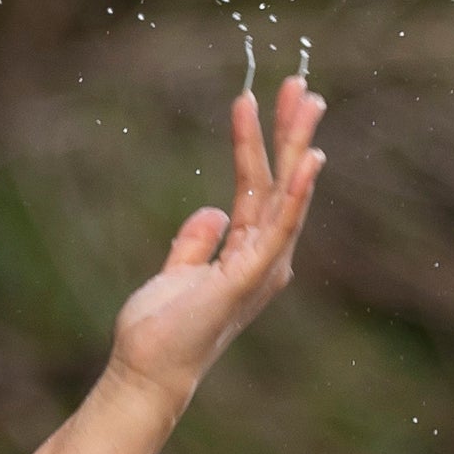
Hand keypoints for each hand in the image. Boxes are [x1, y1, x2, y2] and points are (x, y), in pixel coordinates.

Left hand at [26, 73, 326, 453]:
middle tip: (302, 84)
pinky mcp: (250, 278)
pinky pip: (278, 228)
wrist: (146, 370)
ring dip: (297, 146)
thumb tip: (213, 210)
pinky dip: (297, 194)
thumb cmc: (160, 330)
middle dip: (292, 131)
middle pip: (282, 182)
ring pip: (285, 194)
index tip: (264, 98)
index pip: (261, 185)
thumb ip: (196, 242)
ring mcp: (262, 267)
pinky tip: (307, 161)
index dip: (263, 141)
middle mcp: (266, 257)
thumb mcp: (178, 272)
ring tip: (306, 102)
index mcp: (249, 252)